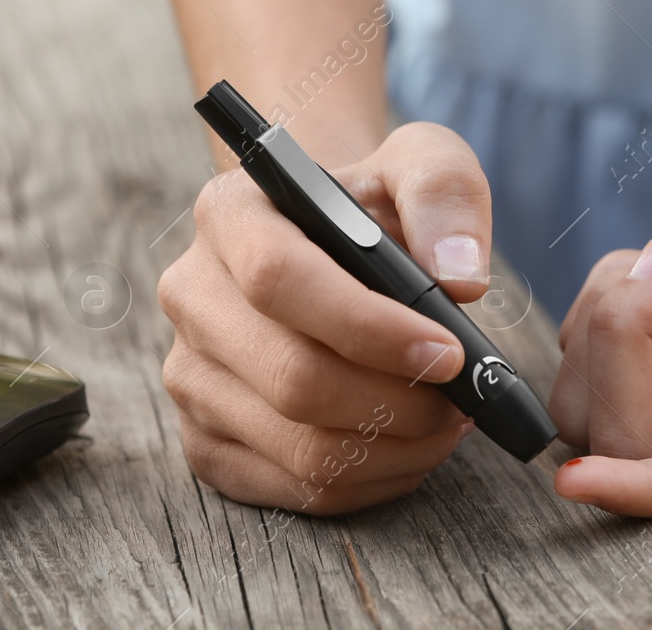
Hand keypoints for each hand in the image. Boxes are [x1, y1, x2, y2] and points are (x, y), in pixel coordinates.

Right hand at [159, 123, 492, 512]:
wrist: (326, 247)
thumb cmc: (372, 207)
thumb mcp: (418, 164)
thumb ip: (444, 193)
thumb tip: (460, 277)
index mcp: (229, 214)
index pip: (278, 278)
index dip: (368, 326)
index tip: (449, 350)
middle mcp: (191, 294)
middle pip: (292, 378)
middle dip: (398, 402)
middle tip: (462, 398)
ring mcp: (190, 374)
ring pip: (299, 446)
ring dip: (396, 448)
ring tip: (447, 420)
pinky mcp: (205, 440)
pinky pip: (297, 488)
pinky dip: (371, 480)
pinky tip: (407, 445)